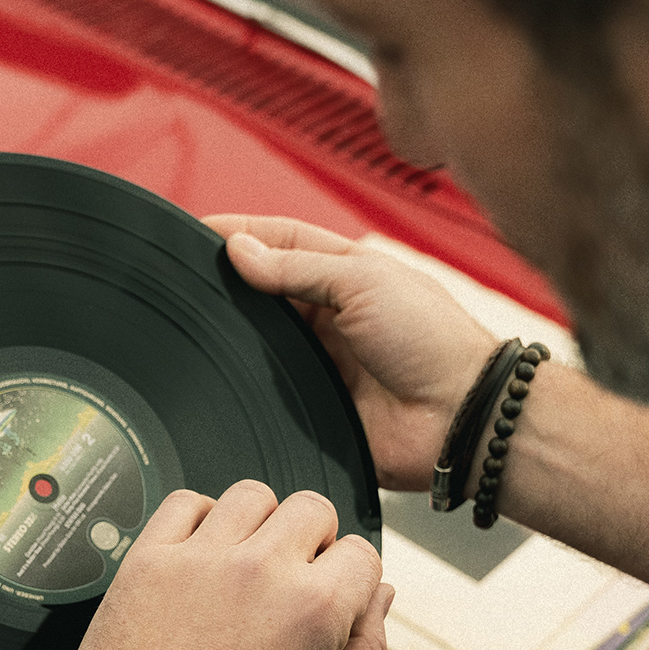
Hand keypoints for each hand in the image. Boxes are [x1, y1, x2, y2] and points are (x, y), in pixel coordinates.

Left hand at [68, 482, 393, 649]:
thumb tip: (381, 597)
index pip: (360, 552)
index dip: (352, 580)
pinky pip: (183, 502)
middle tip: (293, 580)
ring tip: (246, 565)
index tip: (333, 599)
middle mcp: (260, 570)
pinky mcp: (149, 561)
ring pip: (251, 496)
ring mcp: (200, 559)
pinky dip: (199, 518)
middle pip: (310, 508)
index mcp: (314, 607)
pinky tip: (202, 553)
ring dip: (259, 524)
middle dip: (313, 541)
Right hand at [203, 214, 499, 490]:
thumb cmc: (434, 342)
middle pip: (263, 294)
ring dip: (238, 337)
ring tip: (207, 329)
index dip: (239, 234)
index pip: (280, 242)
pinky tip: (232, 376)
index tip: (196, 232)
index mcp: (346, 274)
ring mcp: (321, 362)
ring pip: (260, 343)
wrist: (458, 417)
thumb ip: (296, 266)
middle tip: (190, 282)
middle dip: (230, 286)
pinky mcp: (314, 406)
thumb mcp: (362, 281)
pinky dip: (250, 385)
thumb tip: (239, 250)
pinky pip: (269, 393)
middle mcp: (330, 316)